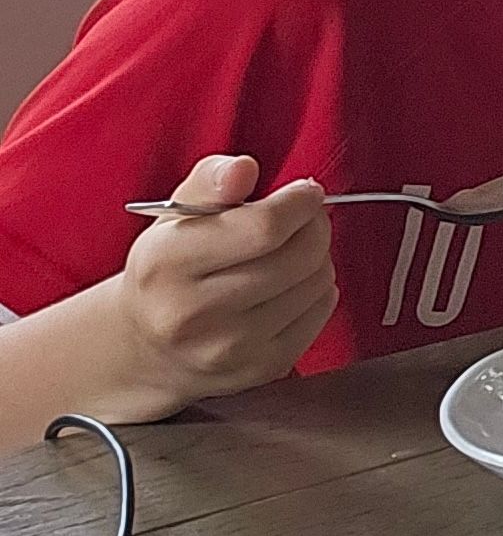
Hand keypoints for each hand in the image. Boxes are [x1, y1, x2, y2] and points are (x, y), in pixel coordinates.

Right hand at [103, 155, 337, 418]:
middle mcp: (191, 312)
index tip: (304, 193)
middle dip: (314, 226)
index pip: (263, 228)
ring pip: (316, 283)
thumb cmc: (169, 270)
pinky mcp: (260, 368)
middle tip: (305, 218)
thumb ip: (210, 182)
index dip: (299, 203)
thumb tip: (242, 168)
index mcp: (166, 264)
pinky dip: (319, 290)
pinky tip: (292, 285)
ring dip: (318, 257)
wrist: (147, 346)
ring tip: (291, 252)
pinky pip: (322, 312)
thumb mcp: (174, 217)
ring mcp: (228, 347)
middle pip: (299, 256)